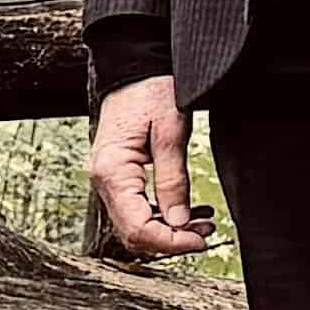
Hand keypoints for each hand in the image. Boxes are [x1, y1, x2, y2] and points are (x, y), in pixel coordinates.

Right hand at [89, 76, 208, 258]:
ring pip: (135, 223)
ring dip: (168, 230)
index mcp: (112, 171)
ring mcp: (108, 178)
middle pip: (133, 232)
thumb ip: (173, 181)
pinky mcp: (118, 175)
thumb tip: (179, 223)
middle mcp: (103, 179)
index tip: (200, 240)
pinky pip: (136, 207)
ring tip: (203, 223)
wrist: (135, 67)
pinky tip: (187, 212)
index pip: (138, 227)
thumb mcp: (170, 133)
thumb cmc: (151, 91)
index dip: (171, 242)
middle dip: (171, 239)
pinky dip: (161, 215)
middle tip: (206, 234)